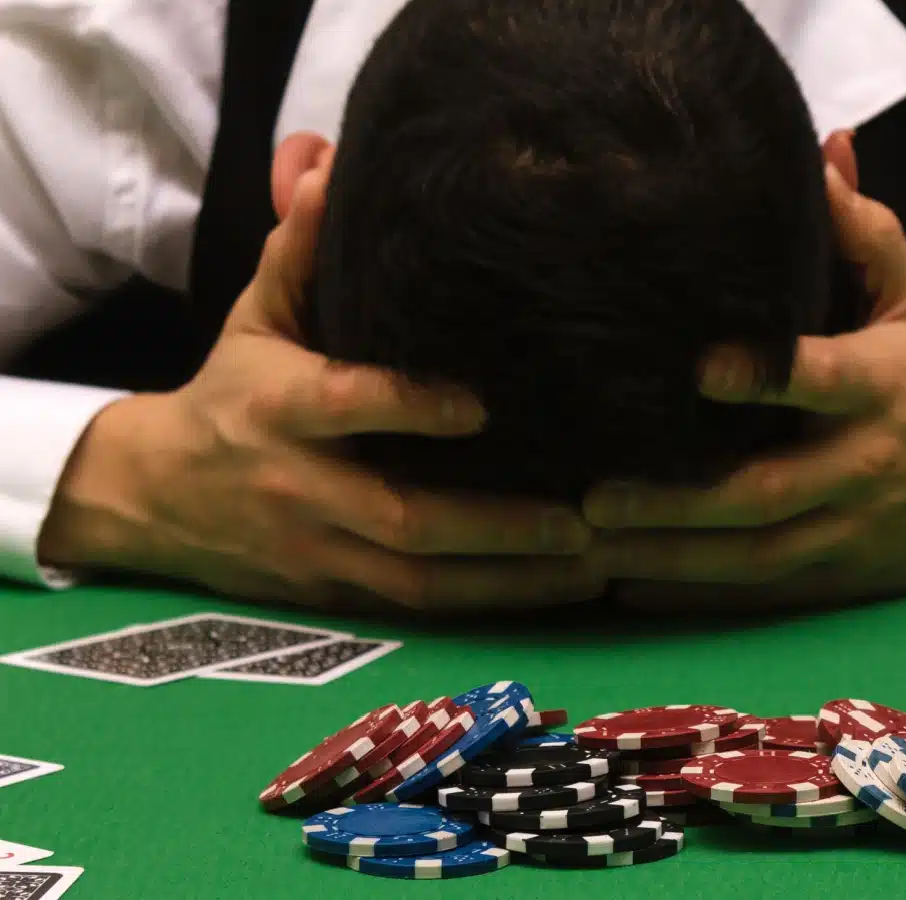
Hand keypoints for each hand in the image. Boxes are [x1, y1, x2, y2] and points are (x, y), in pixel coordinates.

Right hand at [38, 153, 602, 611]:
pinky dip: (488, 605)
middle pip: (402, 519)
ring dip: (511, 580)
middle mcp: (300, 488)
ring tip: (595, 565)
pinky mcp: (336, 596)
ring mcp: (319, 552)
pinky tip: (556, 592)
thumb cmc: (232, 392)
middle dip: (496, 525)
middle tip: (583, 517)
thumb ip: (302, 252)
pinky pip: (419, 611)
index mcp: (278, 408)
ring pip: (420, 584)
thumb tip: (334, 165)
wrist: (152, 497)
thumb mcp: (257, 318)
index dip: (408, 407)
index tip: (483, 404)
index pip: (344, 406)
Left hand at [583, 158, 905, 611]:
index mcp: (882, 387)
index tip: (697, 368)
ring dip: (672, 557)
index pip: (822, 379)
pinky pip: (762, 595)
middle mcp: (864, 464)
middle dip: (682, 500)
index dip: (764, 375)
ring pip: (755, 557)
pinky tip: (629, 590)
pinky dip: (698, 596)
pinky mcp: (839, 575)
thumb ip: (865, 233)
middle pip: (768, 491)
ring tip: (592, 545)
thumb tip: (823, 150)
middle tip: (596, 492)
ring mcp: (850, 529)